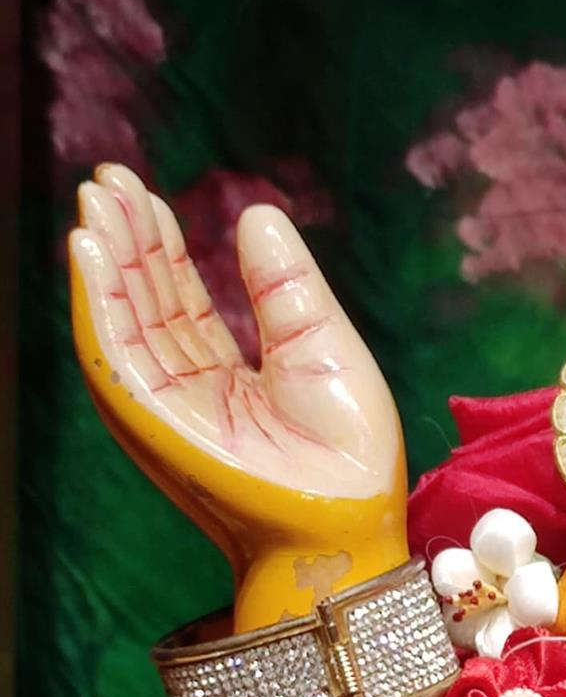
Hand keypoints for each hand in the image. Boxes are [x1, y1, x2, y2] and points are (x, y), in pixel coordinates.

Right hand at [70, 162, 403, 575]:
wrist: (347, 517)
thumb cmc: (347, 449)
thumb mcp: (321, 339)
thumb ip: (282, 282)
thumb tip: (256, 212)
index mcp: (225, 378)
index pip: (179, 300)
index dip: (158, 245)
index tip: (141, 190)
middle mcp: (186, 392)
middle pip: (144, 302)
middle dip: (125, 240)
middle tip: (107, 178)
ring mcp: (165, 407)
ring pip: (121, 320)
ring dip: (103, 260)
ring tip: (93, 201)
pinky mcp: (152, 419)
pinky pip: (112, 352)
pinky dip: (95, 301)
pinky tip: (87, 251)